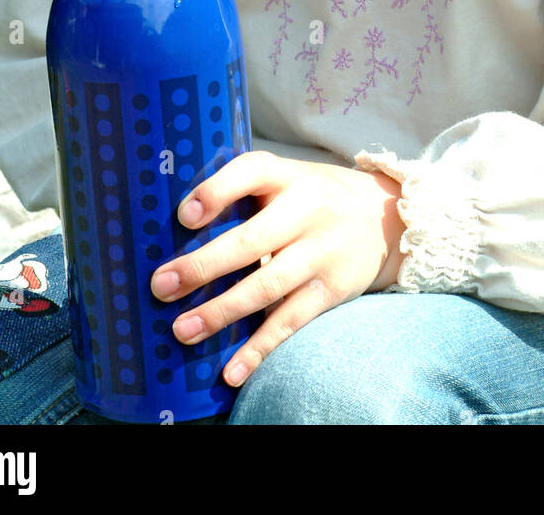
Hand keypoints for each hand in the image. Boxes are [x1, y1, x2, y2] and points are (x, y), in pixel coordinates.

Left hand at [150, 151, 405, 387]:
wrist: (382, 215)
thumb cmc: (310, 196)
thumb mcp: (284, 179)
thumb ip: (241, 193)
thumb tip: (174, 230)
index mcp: (285, 175)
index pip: (250, 173)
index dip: (216, 192)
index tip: (183, 216)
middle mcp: (306, 209)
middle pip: (252, 240)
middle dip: (204, 265)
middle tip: (162, 286)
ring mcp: (321, 251)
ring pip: (267, 286)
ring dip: (222, 312)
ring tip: (183, 331)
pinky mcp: (331, 289)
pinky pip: (291, 321)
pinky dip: (260, 348)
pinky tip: (232, 371)